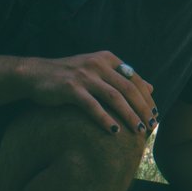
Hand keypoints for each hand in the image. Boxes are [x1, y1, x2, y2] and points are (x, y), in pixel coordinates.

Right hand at [18, 51, 157, 136]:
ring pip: (114, 97)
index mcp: (107, 58)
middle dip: (143, 109)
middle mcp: (98, 64)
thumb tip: (151, 87)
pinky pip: (92, 106)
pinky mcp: (70, 89)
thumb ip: (122, 77)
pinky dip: (105, 119)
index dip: (147, 98)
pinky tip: (114, 132)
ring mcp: (84, 76)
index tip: (156, 114)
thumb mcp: (98, 70)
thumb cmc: (69, 75)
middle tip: (152, 126)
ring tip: (138, 131)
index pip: (135, 78)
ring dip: (129, 115)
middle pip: (128, 88)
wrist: (35, 74)